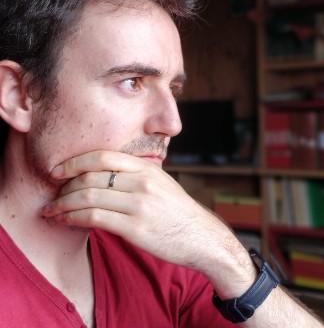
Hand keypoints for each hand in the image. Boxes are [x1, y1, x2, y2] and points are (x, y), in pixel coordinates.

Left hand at [42, 150, 255, 296]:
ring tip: (51, 210)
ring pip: (89, 196)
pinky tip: (65, 220)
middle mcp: (142, 182)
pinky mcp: (136, 228)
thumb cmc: (178, 211)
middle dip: (64, 185)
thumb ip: (136, 175)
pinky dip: (74, 218)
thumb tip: (104, 174)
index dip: (75, 162)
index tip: (57, 171)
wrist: (201, 237)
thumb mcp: (162, 183)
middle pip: (92, 176)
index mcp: (147, 168)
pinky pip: (95, 218)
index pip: (103, 157)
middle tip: (52, 194)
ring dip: (63, 203)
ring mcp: (140, 204)